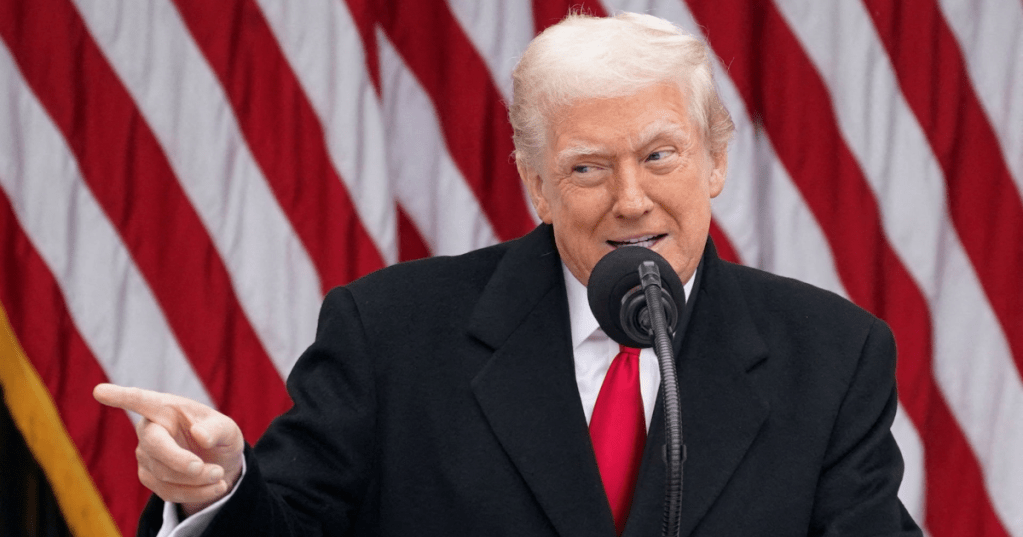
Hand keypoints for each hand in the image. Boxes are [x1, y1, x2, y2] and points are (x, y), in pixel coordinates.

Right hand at [93, 384, 244, 516]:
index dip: (121, 397)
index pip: (141, 400)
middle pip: (154, 445)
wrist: (218, 462)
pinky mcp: (148, 476)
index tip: (100, 391)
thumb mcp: (228, 429)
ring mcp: (145, 454)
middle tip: (213, 471)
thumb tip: (200, 435)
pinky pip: (168, 490)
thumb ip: (218, 429)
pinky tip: (215, 487)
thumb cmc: (218, 436)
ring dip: (197, 481)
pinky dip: (195, 493)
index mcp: (166, 407)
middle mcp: (150, 428)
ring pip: (164, 473)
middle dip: (181, 462)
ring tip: (220, 477)